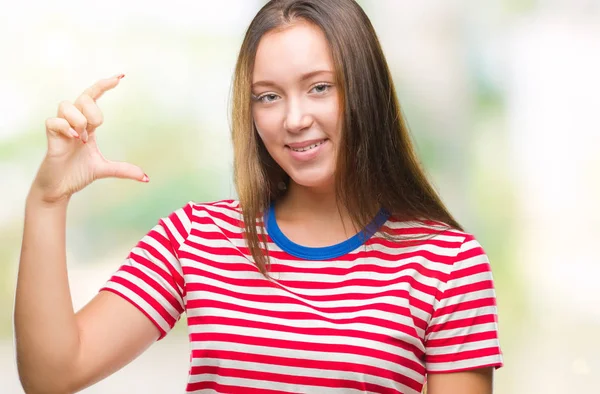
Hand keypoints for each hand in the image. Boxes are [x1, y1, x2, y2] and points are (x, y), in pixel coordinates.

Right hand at [31, 74, 147, 203]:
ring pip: (66, 105)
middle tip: (94, 129)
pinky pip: (53, 121)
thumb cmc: (77, 173)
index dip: (104, 86)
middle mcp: (73, 122)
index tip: (120, 78)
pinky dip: (66, 127)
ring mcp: (61, 129)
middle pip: (83, 97)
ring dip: (79, 120)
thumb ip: (124, 170)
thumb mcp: (104, 169)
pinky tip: (75, 139)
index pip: (93, 97)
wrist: (60, 189)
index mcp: (87, 125)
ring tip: (81, 139)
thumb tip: (145, 178)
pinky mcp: (50, 137)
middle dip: (93, 110)